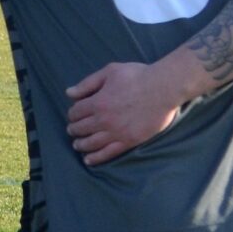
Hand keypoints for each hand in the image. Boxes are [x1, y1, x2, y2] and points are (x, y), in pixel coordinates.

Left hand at [65, 61, 183, 163]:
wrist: (164, 88)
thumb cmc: (138, 76)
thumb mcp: (110, 72)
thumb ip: (88, 83)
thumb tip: (69, 93)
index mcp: (97, 102)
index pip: (76, 112)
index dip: (72, 114)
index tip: (73, 115)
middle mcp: (104, 120)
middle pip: (81, 129)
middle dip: (73, 129)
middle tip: (72, 130)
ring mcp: (116, 132)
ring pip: (91, 143)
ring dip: (80, 145)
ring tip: (77, 145)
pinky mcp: (128, 141)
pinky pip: (108, 153)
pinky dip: (96, 158)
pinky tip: (88, 160)